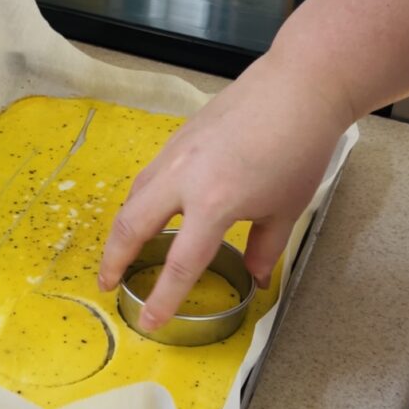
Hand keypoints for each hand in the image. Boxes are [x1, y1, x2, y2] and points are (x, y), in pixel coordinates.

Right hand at [98, 54, 352, 331]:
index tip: (148, 322)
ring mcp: (176, 154)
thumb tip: (255, 277)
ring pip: (134, 196)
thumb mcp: (286, 208)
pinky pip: (148, 175)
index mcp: (213, 204)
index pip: (180, 263)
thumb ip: (265, 247)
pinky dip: (140, 199)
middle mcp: (183, 179)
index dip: (163, 298)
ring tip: (122, 250)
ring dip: (123, 228)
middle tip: (109, 284)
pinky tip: (148, 208)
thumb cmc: (299, 148)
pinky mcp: (178, 137)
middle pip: (132, 226)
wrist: (299, 86)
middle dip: (114, 259)